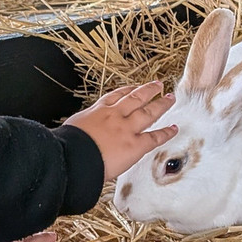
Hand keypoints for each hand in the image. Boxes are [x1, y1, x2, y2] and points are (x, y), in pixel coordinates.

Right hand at [63, 81, 178, 179]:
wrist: (72, 157)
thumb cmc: (67, 146)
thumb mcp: (71, 128)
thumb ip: (82, 127)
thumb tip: (78, 133)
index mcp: (98, 111)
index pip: (115, 96)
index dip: (127, 90)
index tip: (133, 88)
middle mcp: (115, 116)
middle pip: (136, 98)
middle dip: (148, 90)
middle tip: (158, 85)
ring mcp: (127, 129)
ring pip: (148, 112)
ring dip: (161, 104)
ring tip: (170, 98)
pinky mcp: (135, 145)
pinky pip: (155, 137)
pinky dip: (166, 133)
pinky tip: (174, 128)